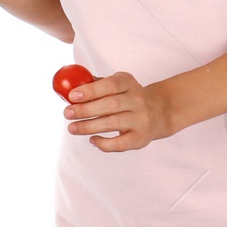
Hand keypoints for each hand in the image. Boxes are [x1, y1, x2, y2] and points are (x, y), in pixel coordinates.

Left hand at [63, 72, 177, 151]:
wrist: (158, 112)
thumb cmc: (127, 97)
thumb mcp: (116, 85)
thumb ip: (95, 84)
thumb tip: (68, 87)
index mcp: (129, 82)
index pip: (111, 84)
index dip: (91, 90)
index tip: (72, 96)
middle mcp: (138, 100)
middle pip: (110, 105)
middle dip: (85, 110)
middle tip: (67, 113)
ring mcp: (141, 120)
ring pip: (113, 123)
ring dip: (89, 127)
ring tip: (72, 128)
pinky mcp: (141, 138)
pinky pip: (120, 143)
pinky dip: (104, 143)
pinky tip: (92, 140)